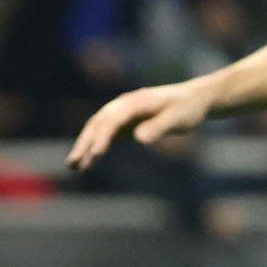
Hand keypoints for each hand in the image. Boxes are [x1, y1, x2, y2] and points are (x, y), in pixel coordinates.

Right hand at [67, 79, 212, 169]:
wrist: (193, 99)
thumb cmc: (187, 109)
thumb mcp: (178, 118)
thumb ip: (159, 127)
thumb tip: (139, 139)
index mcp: (136, 102)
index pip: (114, 119)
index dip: (104, 136)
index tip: (96, 154)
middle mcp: (124, 105)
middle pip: (98, 123)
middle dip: (85, 143)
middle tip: (73, 163)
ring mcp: (123, 113)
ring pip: (97, 128)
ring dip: (84, 146)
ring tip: (73, 167)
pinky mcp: (125, 123)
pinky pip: (105, 135)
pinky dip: (95, 148)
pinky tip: (88, 164)